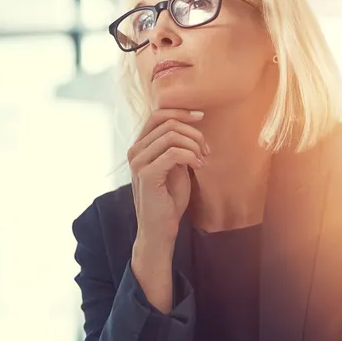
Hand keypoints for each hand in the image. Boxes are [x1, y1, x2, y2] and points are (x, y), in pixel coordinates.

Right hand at [128, 109, 207, 246]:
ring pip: (171, 135)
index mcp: (139, 146)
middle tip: (206, 149)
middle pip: (167, 123)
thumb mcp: (175, 166)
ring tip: (202, 159)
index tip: (201, 117)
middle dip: (193, 132)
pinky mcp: (146, 174)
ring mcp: (138, 162)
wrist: (160, 229)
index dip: (181, 111)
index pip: (157, 115)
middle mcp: (134, 151)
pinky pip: (174, 152)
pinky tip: (198, 166)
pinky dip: (191, 156)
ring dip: (194, 145)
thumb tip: (191, 124)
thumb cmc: (169, 199)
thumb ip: (177, 146)